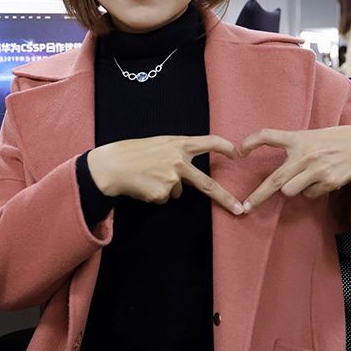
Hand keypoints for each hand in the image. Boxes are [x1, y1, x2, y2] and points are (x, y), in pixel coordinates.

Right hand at [86, 135, 243, 213]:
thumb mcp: (157, 144)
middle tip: (239, 209)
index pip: (209, 141)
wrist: (111, 165)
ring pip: (176, 192)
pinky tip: (142, 185)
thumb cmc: (131, 153)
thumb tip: (187, 173)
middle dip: (225, 198)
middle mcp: (179, 161)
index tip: (236, 153)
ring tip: (146, 177)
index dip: (225, 146)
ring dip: (164, 189)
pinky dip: (154, 195)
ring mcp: (172, 179)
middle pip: (207, 184)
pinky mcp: (162, 194)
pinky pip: (163, 199)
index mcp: (178, 144)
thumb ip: (175, 152)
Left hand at [240, 126, 350, 210]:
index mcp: (298, 139)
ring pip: (290, 191)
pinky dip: (310, 191)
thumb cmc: (330, 142)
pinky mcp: (329, 182)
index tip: (240, 151)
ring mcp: (317, 170)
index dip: (252, 141)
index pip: (268, 135)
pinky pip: (309, 195)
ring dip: (291, 189)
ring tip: (304, 178)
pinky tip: (321, 179)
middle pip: (275, 180)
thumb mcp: (309, 136)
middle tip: (246, 206)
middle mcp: (305, 154)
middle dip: (259, 196)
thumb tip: (273, 174)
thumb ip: (292, 148)